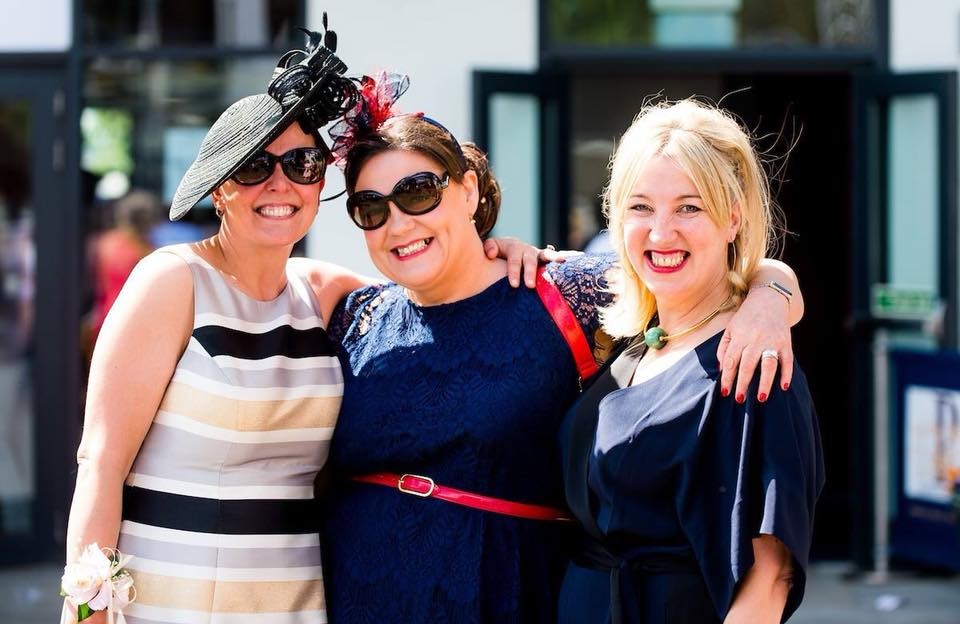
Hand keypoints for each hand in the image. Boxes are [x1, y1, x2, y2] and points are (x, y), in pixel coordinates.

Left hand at [483, 237, 570, 287]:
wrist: (509, 250)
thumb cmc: (498, 253)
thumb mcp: (492, 248)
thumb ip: (490, 248)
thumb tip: (490, 254)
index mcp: (514, 248)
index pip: (514, 260)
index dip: (514, 271)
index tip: (513, 285)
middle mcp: (528, 250)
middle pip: (530, 260)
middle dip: (530, 272)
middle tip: (529, 286)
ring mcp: (539, 255)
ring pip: (547, 255)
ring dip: (554, 258)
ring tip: (562, 261)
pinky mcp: (547, 261)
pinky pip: (557, 258)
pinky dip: (568, 256)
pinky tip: (580, 257)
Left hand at [717, 287, 793, 401]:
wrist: (769, 299)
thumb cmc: (746, 317)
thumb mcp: (730, 328)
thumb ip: (724, 348)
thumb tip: (723, 369)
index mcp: (740, 336)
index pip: (731, 361)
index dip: (727, 378)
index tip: (724, 392)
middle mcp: (755, 339)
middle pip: (748, 365)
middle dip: (743, 384)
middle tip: (739, 399)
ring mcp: (772, 340)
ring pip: (768, 365)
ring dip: (765, 383)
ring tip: (761, 398)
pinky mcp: (786, 342)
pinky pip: (788, 360)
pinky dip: (787, 374)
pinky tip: (784, 387)